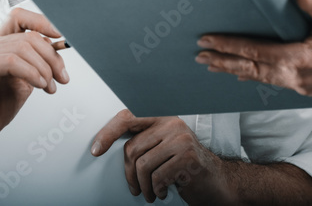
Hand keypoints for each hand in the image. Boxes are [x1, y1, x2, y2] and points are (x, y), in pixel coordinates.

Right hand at [0, 8, 69, 151]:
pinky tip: (39, 85)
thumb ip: (37, 62)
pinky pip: (11, 61)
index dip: (42, 21)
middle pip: (29, 36)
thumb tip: (58, 46)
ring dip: (44, 68)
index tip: (61, 36)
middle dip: (52, 57)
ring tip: (49, 86)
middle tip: (62, 77)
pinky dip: (31, 72)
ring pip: (23, 48)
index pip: (19, 17)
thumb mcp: (25, 80)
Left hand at [91, 109, 229, 203]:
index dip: (108, 132)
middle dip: (129, 175)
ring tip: (150, 194)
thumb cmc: (183, 167)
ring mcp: (181, 138)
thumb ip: (144, 143)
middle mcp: (171, 123)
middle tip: (135, 189)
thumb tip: (105, 147)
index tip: (95, 150)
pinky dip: (157, 190)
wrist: (216, 181)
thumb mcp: (163, 150)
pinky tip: (164, 192)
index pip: (128, 117)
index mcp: (162, 118)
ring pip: (143, 165)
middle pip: (132, 148)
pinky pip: (158, 177)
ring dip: (143, 186)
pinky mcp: (187, 156)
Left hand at [195, 0, 311, 95]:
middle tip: (200, 56)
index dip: (229, 47)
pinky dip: (257, 75)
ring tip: (214, 65)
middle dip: (224, 62)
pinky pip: (275, 81)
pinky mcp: (310, 85)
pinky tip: (246, 74)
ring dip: (237, 70)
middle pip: (252, 69)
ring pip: (262, 78)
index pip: (255, 53)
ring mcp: (304, 84)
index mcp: (301, 60)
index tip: (207, 42)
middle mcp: (299, 77)